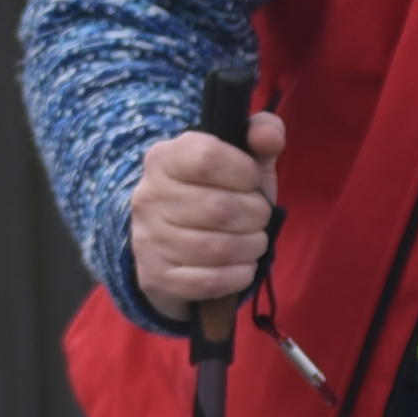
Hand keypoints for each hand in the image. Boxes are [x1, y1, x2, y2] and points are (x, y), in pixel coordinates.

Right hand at [127, 110, 282, 318]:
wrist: (174, 244)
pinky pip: (210, 281)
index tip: (253, 181)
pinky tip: (241, 266)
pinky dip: (238, 276)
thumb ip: (262, 136)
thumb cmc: (218, 195)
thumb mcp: (242, 161)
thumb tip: (269, 135)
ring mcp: (148, 239)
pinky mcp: (156, 277)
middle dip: (256, 216)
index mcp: (165, 158)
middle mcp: (149, 196)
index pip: (208, 158)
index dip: (245, 172)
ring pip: (219, 248)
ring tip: (253, 241)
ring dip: (251, 247)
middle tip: (258, 217)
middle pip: (221, 209)